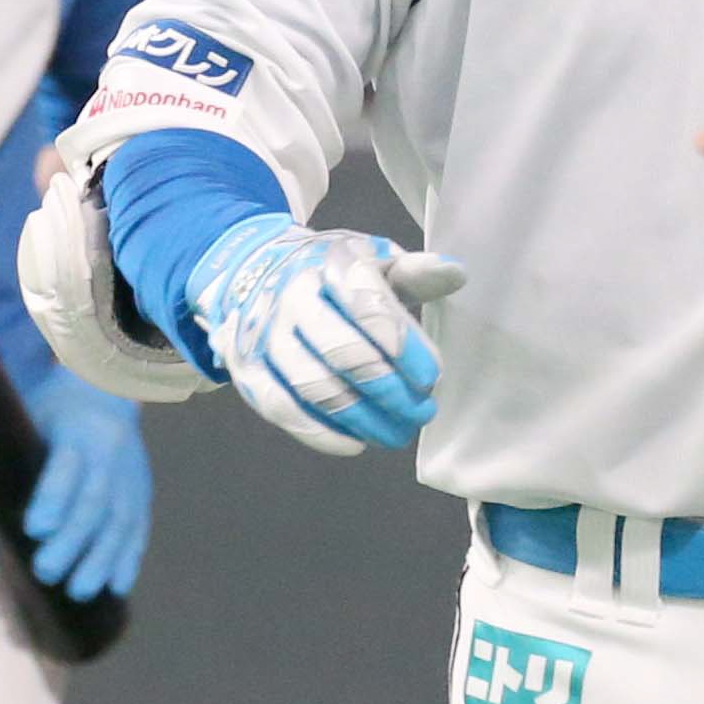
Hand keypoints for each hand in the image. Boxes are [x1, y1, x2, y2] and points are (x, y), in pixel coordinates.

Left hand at [1, 367, 152, 600]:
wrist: (104, 391)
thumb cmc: (47, 416)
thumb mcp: (21, 428)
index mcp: (77, 429)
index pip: (67, 464)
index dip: (54, 496)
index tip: (35, 529)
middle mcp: (110, 450)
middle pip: (95, 499)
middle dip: (73, 539)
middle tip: (45, 572)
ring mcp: (131, 472)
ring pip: (121, 518)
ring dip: (102, 558)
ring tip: (79, 590)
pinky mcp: (142, 492)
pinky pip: (138, 527)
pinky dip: (128, 558)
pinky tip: (117, 587)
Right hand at [187, 213, 466, 458]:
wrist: (254, 270)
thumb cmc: (332, 272)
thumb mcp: (374, 260)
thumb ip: (414, 272)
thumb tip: (456, 274)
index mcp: (331, 262)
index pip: (369, 306)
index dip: (403, 346)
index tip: (431, 378)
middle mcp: (292, 296)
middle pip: (343, 353)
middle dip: (389, 390)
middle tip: (423, 411)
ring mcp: (264, 335)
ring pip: (315, 387)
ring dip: (362, 418)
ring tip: (398, 432)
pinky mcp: (247, 369)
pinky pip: (283, 409)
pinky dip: (321, 433)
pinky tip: (356, 443)